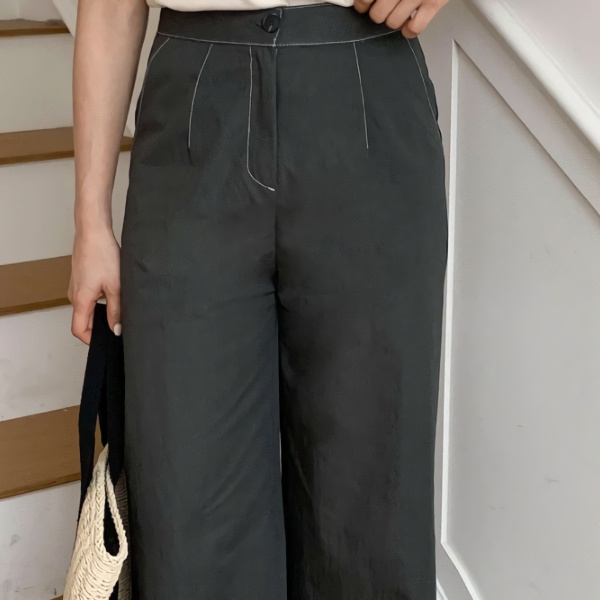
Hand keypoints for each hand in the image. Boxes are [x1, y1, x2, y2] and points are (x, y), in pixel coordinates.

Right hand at [68, 227, 120, 343]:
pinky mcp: (81, 280)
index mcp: (80, 300)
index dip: (91, 340)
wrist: (93, 232)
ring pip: (86, 309)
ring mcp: (77, 287)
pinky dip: (99, 303)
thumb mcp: (115, 286)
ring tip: (118, 313)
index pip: (79, 330)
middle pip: (83, 321)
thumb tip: (116, 329)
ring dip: (100, 315)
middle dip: (98, 329)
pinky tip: (113, 297)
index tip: (106, 342)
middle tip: (116, 330)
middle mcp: (74, 296)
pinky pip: (88, 298)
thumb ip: (115, 310)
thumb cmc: (102, 255)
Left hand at [354, 0, 448, 37]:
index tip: (364, 5)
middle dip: (378, 14)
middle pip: (378, 14)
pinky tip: (408, 25)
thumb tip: (362, 0)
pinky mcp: (433, 3)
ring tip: (397, 14)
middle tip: (382, 10)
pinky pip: (416, 27)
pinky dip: (410, 30)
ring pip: (393, 22)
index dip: (362, 4)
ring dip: (394, 21)